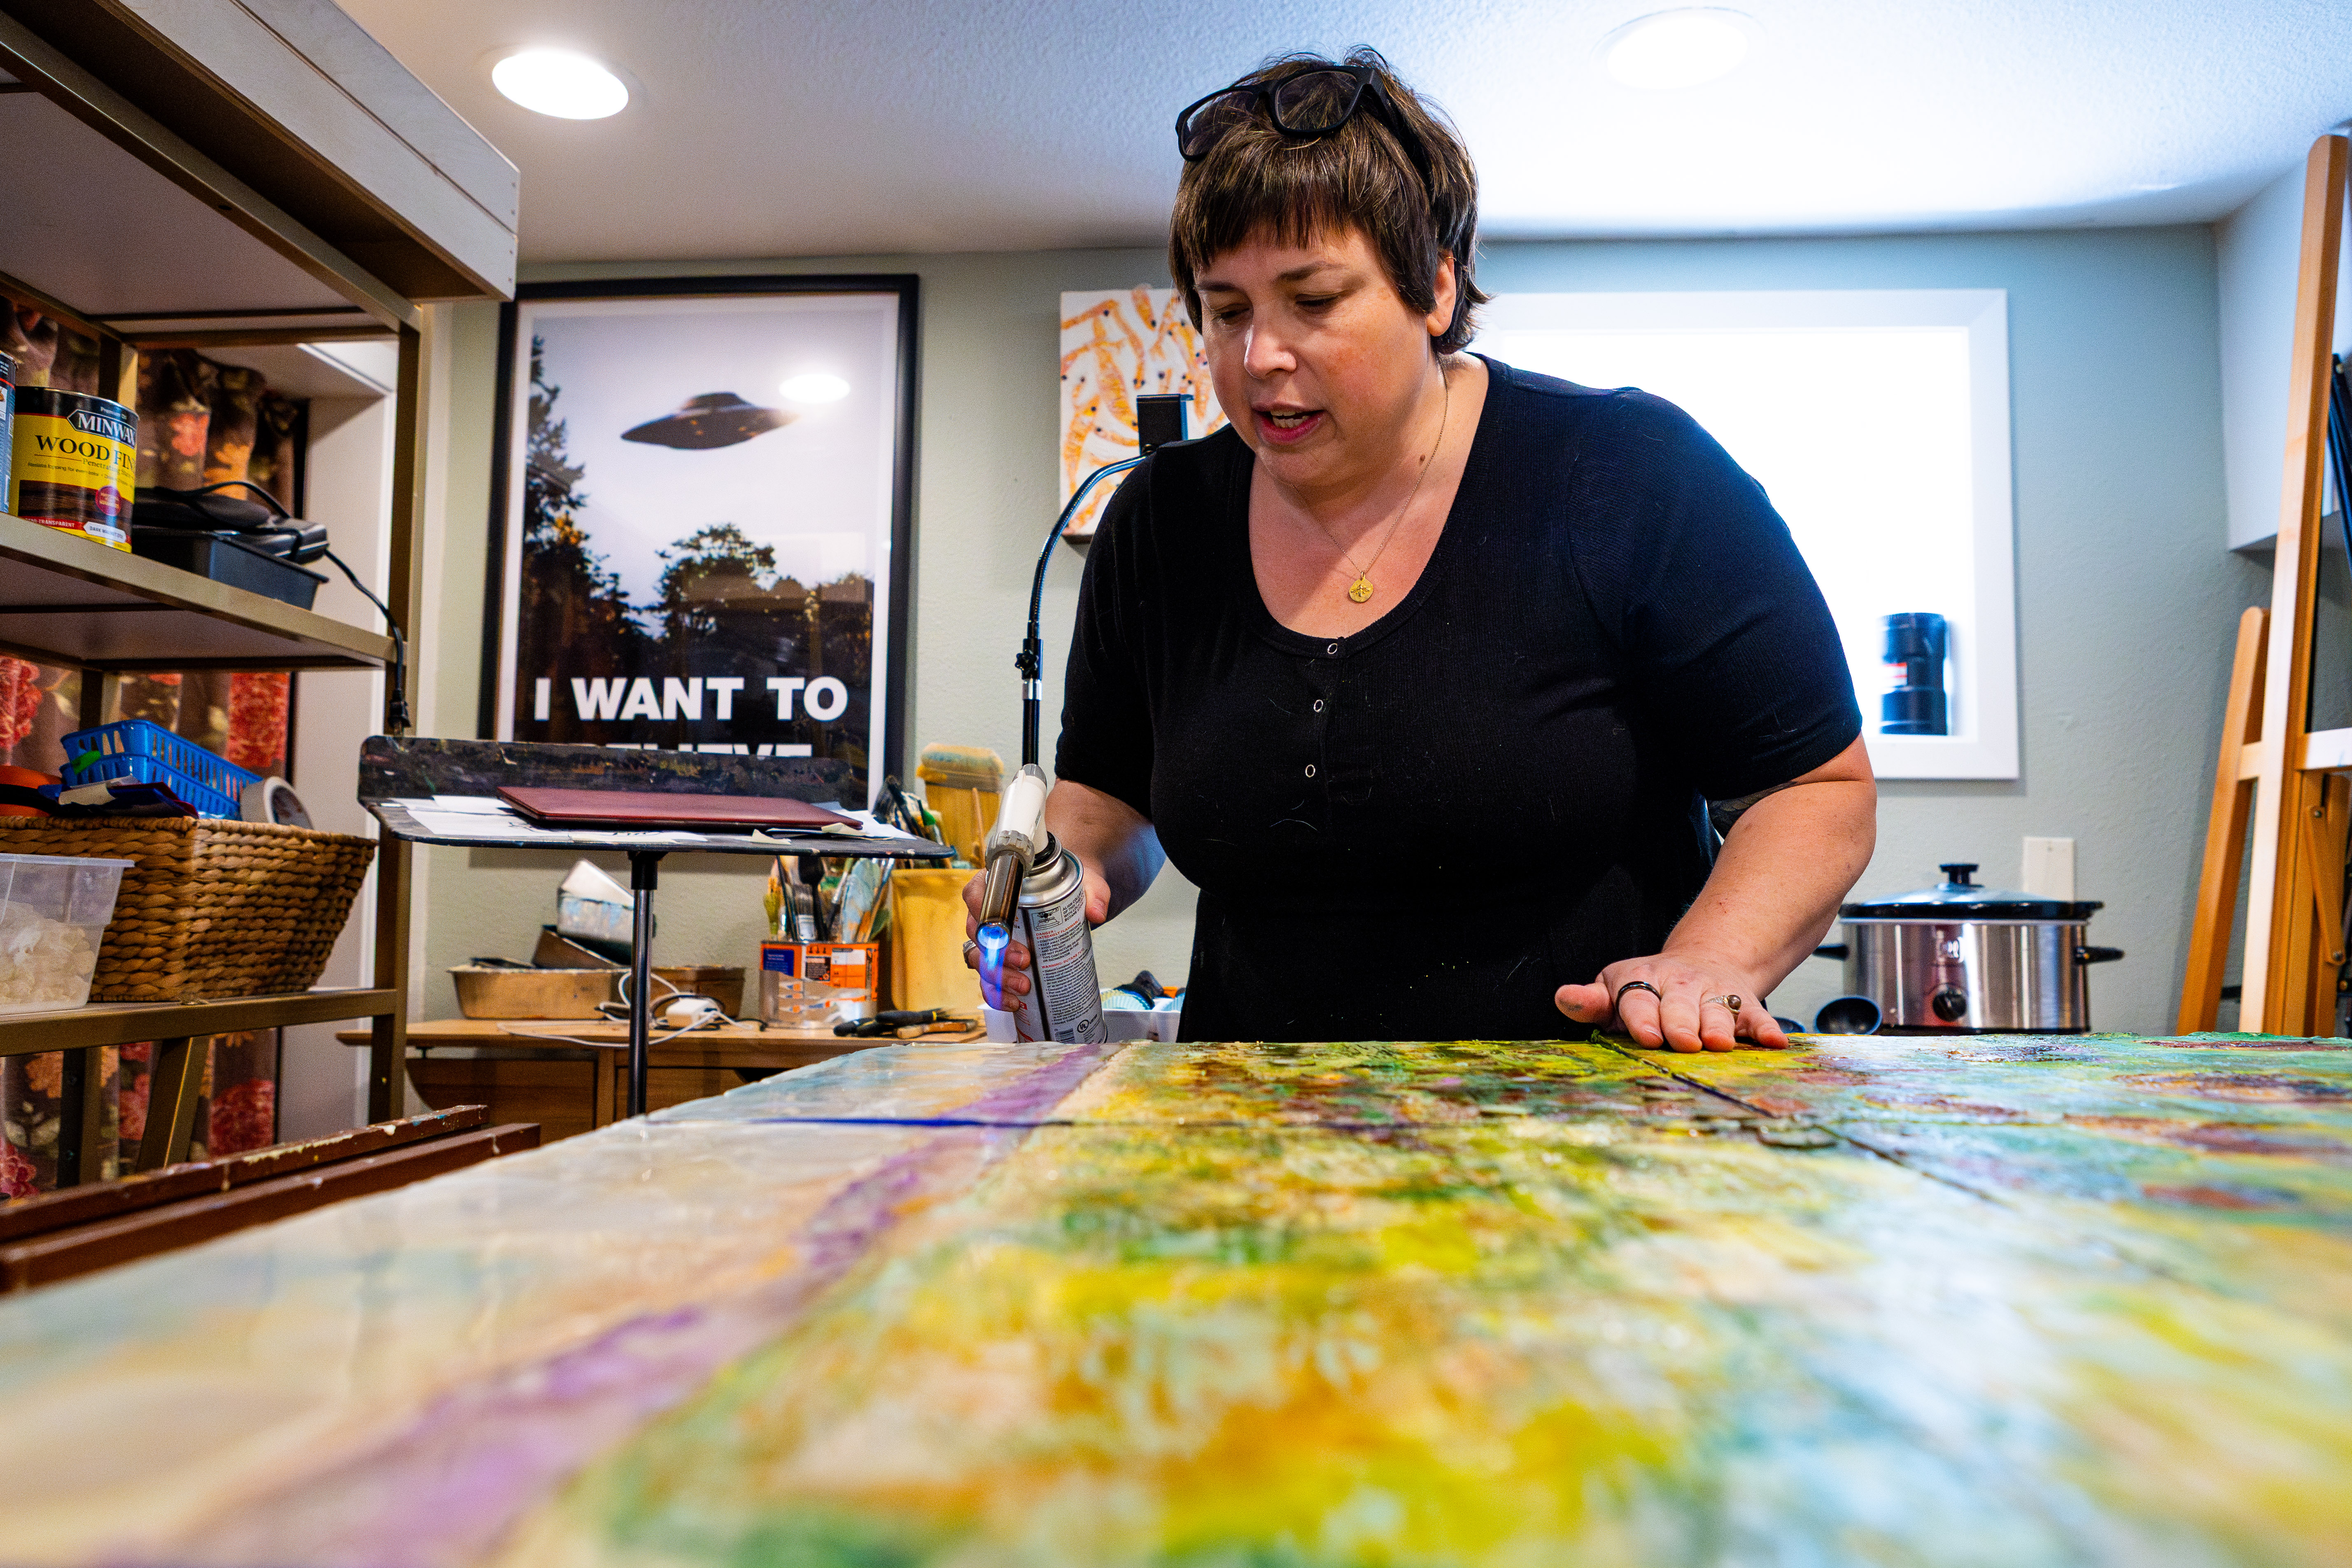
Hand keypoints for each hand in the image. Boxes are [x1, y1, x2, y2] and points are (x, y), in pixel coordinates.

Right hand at [960, 864, 1112, 1007]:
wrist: (1073, 901)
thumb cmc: (1067, 888)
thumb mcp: (1084, 883)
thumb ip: (1093, 893)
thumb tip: (1096, 913)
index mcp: (998, 883)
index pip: (977, 895)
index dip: (986, 916)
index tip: (1007, 932)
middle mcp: (987, 912)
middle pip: (977, 934)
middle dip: (997, 953)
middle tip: (1024, 961)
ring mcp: (990, 939)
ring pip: (979, 960)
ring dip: (998, 977)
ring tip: (1023, 986)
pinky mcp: (999, 961)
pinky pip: (988, 979)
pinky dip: (997, 993)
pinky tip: (1013, 1002)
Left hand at [1554, 952, 1787, 1052]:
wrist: (1698, 965)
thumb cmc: (1645, 992)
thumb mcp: (1612, 992)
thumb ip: (1589, 1002)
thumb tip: (1563, 997)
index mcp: (1640, 980)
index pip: (1637, 998)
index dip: (1642, 1018)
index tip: (1648, 1037)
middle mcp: (1678, 984)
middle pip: (1678, 1004)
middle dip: (1680, 1023)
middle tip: (1684, 1043)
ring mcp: (1712, 992)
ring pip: (1717, 1009)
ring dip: (1719, 1025)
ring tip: (1719, 1044)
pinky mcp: (1743, 1002)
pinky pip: (1756, 1015)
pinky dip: (1765, 1028)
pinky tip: (1775, 1042)